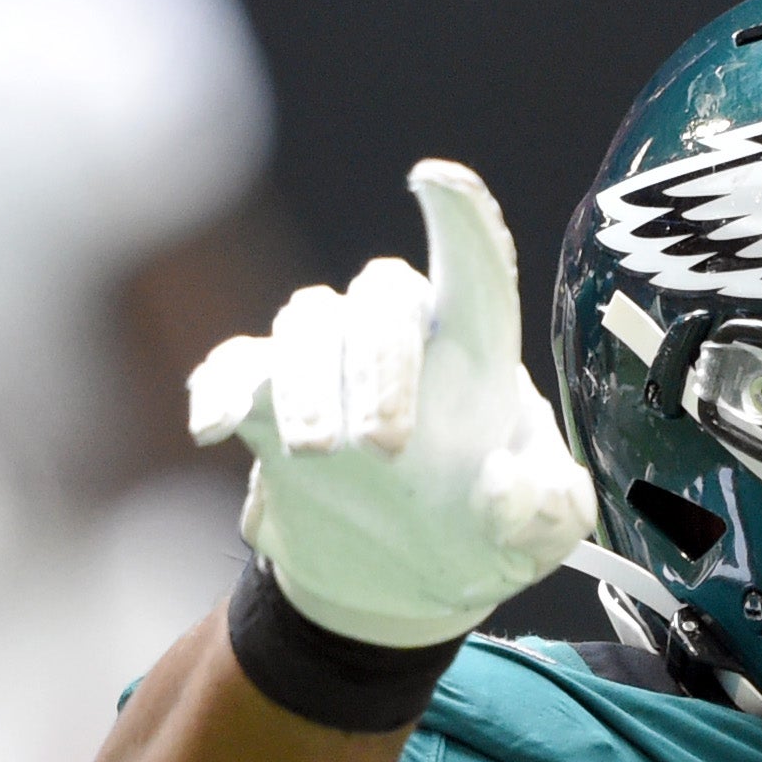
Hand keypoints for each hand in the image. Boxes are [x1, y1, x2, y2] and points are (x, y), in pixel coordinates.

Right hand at [187, 160, 594, 648]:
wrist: (406, 582)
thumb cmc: (487, 533)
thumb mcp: (542, 539)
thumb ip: (546, 512)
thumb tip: (505, 483)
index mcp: (479, 351)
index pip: (476, 266)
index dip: (460, 219)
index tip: (435, 180)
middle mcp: (402, 340)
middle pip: (383, 297)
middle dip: (379, 365)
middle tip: (382, 448)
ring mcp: (329, 366)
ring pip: (308, 318)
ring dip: (306, 381)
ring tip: (319, 454)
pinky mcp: (267, 403)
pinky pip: (234, 365)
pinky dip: (219, 386)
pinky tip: (215, 427)